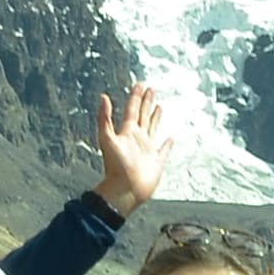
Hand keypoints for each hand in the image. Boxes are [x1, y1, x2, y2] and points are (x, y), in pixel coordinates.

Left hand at [92, 82, 169, 215]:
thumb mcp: (107, 138)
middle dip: (146, 102)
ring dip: (155, 117)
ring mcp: (147, 150)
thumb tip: (102, 97)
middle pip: (143, 115)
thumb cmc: (115, 167)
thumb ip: (104, 118)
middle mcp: (137, 138)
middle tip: (150, 88)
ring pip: (153, 128)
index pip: (132, 109)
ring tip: (158, 107)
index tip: (140, 84)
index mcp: (127, 132)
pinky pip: (164, 150)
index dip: (136, 96)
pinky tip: (170, 138)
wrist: (124, 190)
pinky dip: (167, 144)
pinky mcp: (156, 161)